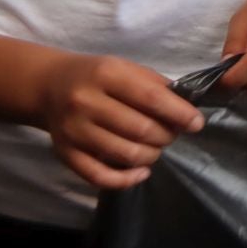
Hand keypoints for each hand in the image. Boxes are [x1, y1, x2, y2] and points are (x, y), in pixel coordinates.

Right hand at [34, 52, 202, 189]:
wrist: (50, 87)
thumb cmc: (98, 76)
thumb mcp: (126, 68)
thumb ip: (156, 85)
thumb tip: (187, 110)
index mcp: (106, 74)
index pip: (151, 98)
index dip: (179, 113)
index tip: (197, 123)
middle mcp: (86, 102)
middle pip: (140, 129)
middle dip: (167, 136)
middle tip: (172, 134)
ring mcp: (73, 131)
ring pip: (125, 154)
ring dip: (152, 155)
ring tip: (156, 147)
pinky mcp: (65, 154)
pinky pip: (100, 177)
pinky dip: (127, 179)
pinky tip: (142, 171)